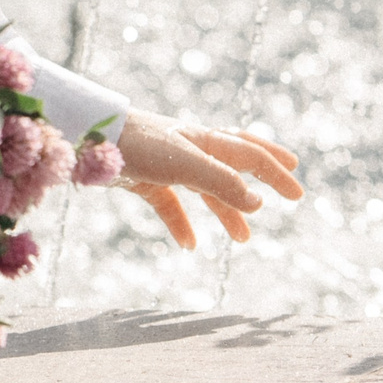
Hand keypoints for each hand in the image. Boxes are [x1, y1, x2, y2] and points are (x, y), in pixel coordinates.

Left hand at [111, 110, 302, 249]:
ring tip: (244, 238)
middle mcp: (189, 148)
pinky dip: (182, 223)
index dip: (275, 172)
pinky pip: (169, 204)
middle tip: (289, 190)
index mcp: (204, 140)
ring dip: (227, 211)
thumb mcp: (185, 163)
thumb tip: (258, 203)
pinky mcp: (144, 179)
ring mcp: (166, 164)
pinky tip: (188, 245)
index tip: (296, 194)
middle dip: (263, 174)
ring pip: (206, 188)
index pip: (249, 155)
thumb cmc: (137, 144)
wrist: (87, 137)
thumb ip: (222, 181)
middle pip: (235, 162)